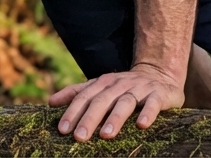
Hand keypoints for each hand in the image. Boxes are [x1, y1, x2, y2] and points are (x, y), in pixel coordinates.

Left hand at [48, 63, 184, 141]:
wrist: (159, 73)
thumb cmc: (124, 86)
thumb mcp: (100, 87)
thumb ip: (77, 93)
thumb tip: (50, 102)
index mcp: (104, 82)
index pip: (85, 97)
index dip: (73, 112)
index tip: (62, 129)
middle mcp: (120, 84)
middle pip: (102, 100)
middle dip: (89, 118)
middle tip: (79, 137)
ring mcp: (140, 88)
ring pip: (126, 102)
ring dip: (115, 118)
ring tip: (106, 135)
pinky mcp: (159, 94)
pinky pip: (153, 103)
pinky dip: (147, 113)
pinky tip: (141, 125)